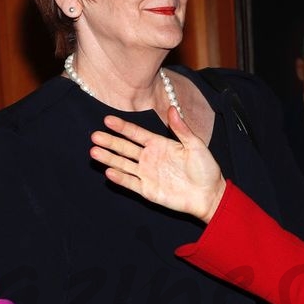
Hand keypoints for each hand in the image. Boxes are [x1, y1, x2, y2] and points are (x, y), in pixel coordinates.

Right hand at [91, 107, 225, 222]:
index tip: (107, 120)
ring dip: (109, 158)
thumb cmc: (205, 168)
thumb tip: (172, 108)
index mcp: (159, 144)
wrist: (210, 195)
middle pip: (125, 148)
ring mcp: (147, 174)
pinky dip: (120, 178)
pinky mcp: (148, 190)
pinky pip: (131, 183)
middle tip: (94, 136)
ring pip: (124, 164)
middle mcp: (150, 158)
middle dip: (110, 142)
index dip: (122, 127)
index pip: (136, 134)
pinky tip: (109, 171)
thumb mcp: (195, 145)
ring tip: (94, 152)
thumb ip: (181, 129)